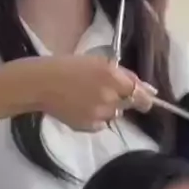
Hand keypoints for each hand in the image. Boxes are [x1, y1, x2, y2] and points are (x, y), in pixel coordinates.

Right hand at [34, 54, 155, 131]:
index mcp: (112, 77)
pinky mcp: (88, 126)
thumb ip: (125, 75)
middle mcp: (109, 97)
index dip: (145, 97)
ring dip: (108, 107)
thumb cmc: (66, 66)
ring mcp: (99, 114)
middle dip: (123, 99)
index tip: (146, 96)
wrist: (39, 84)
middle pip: (129, 104)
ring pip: (115, 114)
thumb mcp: (98, 62)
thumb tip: (149, 90)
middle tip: (104, 91)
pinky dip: (96, 117)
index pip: (141, 94)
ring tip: (88, 97)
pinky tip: (81, 107)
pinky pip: (101, 124)